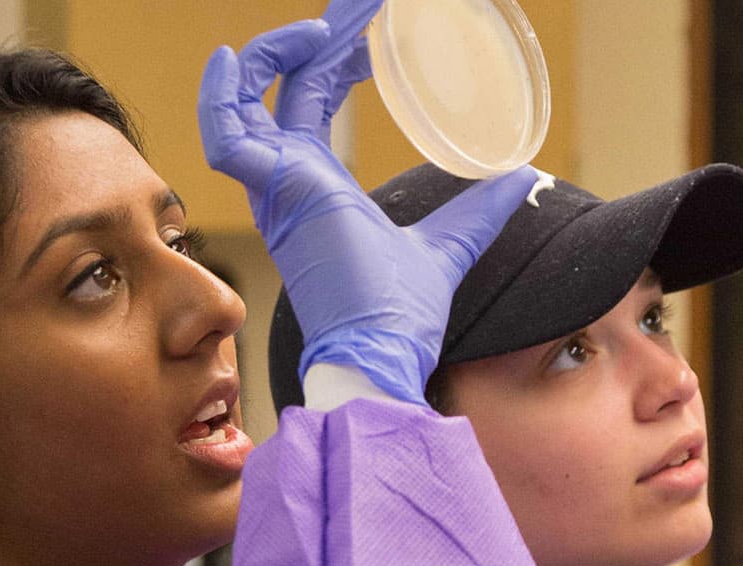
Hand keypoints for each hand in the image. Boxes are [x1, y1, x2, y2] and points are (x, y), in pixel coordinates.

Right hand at [198, 18, 537, 404]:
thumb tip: (521, 175)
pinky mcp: (276, 193)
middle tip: (361, 6)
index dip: (334, 60)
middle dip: (318, 38)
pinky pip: (226, 134)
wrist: (382, 354)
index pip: (313, 102)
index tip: (369, 33)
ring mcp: (276, 186)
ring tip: (327, 24)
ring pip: (251, 98)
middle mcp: (287, 181)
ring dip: (279, 51)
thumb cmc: (397, 315)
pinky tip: (226, 56)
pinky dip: (221, 95)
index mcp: (317, 186)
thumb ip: (479, 210)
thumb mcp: (449, 246)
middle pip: (289, 87)